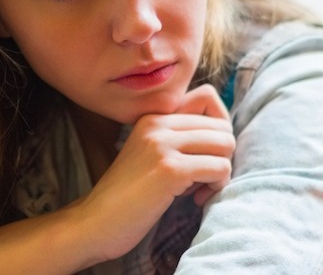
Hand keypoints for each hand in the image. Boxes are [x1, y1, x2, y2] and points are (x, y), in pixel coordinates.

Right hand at [73, 84, 233, 260]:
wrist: (95, 223)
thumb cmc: (129, 196)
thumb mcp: (151, 155)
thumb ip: (179, 139)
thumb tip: (227, 135)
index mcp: (152, 117)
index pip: (208, 98)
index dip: (216, 131)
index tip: (203, 156)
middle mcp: (157, 124)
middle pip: (222, 125)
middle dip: (221, 154)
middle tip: (202, 178)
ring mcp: (162, 145)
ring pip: (226, 144)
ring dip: (221, 172)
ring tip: (199, 188)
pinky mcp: (170, 170)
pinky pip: (220, 168)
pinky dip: (216, 186)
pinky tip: (195, 199)